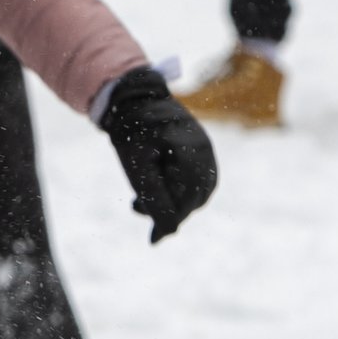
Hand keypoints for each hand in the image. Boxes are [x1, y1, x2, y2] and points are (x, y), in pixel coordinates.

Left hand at [99, 68, 217, 241]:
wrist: (131, 100)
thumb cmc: (131, 133)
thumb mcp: (137, 170)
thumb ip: (154, 201)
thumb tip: (163, 238)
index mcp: (192, 151)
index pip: (190, 199)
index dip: (171, 218)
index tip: (152, 234)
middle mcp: (205, 150)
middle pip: (195, 197)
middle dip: (169, 208)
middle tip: (137, 207)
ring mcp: (206, 150)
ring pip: (195, 190)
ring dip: (171, 200)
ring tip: (141, 198)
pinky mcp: (200, 151)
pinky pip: (194, 179)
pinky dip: (174, 188)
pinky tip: (153, 185)